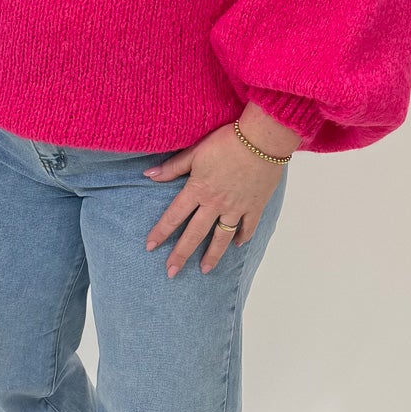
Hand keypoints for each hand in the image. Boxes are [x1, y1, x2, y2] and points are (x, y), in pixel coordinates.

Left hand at [143, 122, 284, 277]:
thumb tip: (148, 175)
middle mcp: (215, 203)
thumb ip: (173, 167)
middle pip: (195, 234)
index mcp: (198, 190)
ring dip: (212, 255)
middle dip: (181, 254)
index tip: (150, 246)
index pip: (174, 216)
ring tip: (204, 269)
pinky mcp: (255, 206)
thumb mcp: (196, 150)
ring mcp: (237, 207)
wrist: (262, 139)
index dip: (161, 232)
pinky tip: (237, 245)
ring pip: (221, 237)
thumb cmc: (227, 140)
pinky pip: (248, 227)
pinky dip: (242, 237)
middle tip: (171, 272)